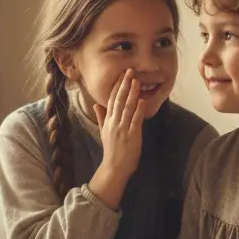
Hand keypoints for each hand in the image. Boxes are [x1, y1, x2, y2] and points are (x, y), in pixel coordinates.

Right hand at [88, 70, 143, 208]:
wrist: (114, 167)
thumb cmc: (112, 150)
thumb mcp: (104, 132)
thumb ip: (101, 117)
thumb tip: (96, 104)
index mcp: (108, 121)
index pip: (111, 99)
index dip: (117, 86)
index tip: (121, 75)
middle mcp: (114, 123)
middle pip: (119, 100)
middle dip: (124, 85)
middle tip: (129, 71)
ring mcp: (122, 129)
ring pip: (127, 108)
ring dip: (132, 94)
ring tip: (136, 81)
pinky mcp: (131, 136)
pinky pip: (135, 121)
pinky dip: (138, 110)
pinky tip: (142, 101)